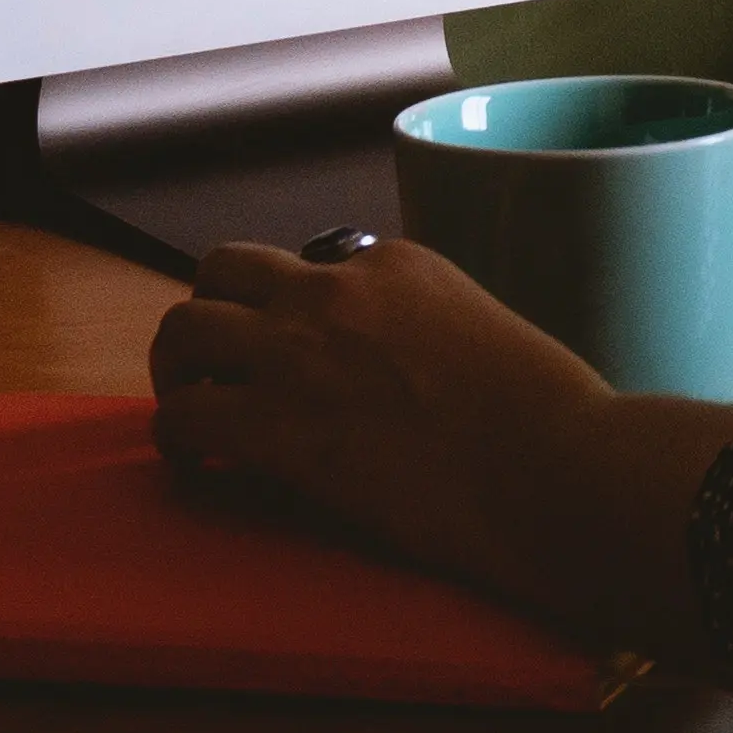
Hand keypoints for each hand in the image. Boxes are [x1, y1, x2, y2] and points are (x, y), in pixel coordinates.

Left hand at [147, 234, 617, 618]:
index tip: (298, 363)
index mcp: (391, 264)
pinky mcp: (274, 425)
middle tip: (216, 373)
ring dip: (178, 373)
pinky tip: (198, 469)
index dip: (289, 316)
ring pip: (183, 332)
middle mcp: (331, 290)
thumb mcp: (484, 331)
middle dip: (209, 318)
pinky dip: (177, 442)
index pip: (304, 268)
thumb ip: (426, 331)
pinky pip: (184, 419)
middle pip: (220, 273)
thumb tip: (400, 371)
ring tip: (192, 416)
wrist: (555, 466)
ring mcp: (295, 353)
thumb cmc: (552, 415)